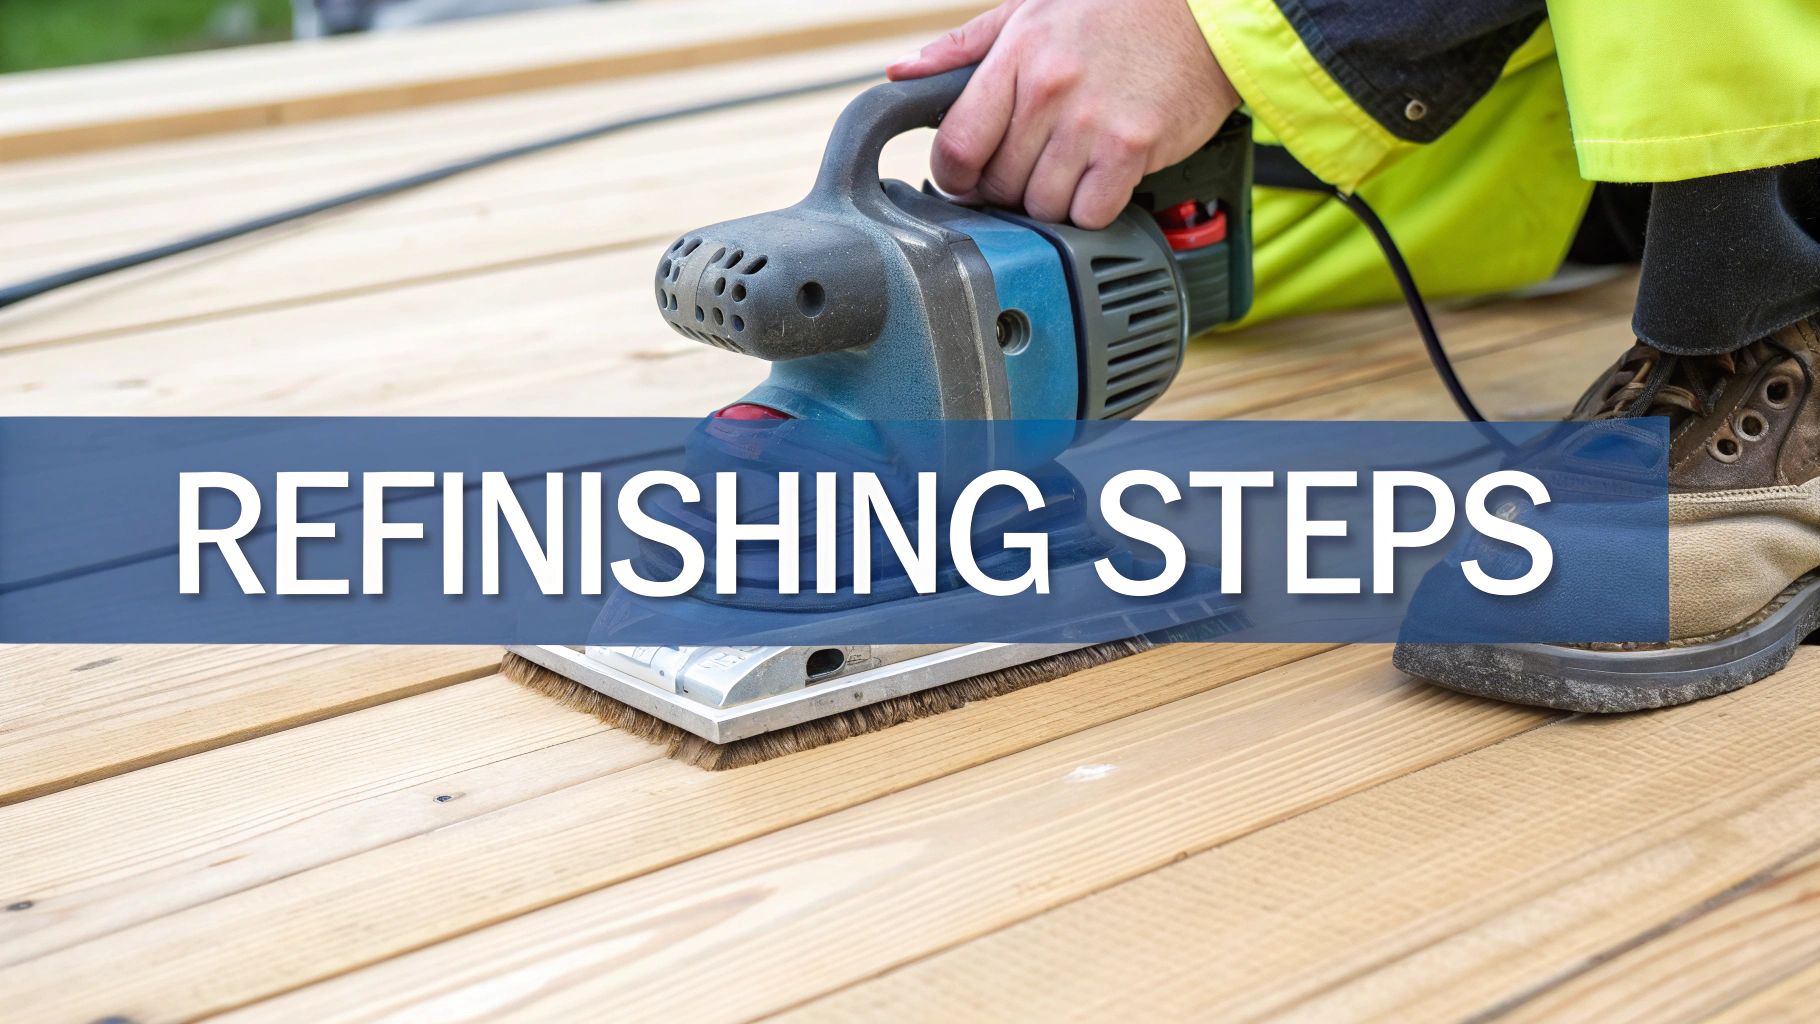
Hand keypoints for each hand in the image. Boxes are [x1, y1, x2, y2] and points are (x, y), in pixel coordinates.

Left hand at [889, 0, 1238, 228]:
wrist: (1203, 11)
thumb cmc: (1115, 8)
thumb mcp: (1029, 10)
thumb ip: (962, 47)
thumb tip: (903, 74)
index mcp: (1017, 56)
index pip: (957, 145)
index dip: (955, 175)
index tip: (966, 178)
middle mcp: (1051, 90)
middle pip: (998, 183)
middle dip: (1004, 189)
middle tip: (1025, 172)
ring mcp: (1093, 123)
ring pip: (1042, 205)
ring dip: (1048, 202)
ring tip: (1065, 174)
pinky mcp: (1133, 149)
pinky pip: (1090, 213)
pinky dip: (1089, 211)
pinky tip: (1097, 185)